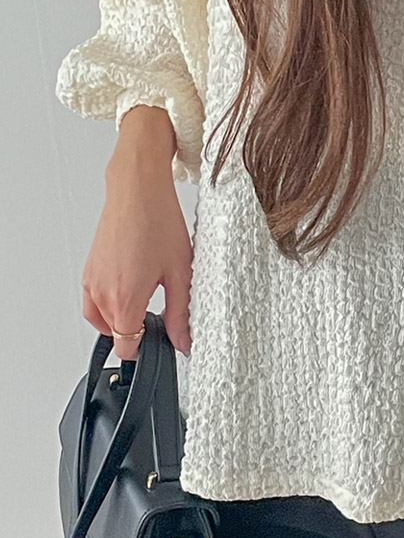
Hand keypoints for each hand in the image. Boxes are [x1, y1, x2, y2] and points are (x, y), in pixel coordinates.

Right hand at [82, 106, 191, 358]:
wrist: (137, 188)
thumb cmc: (158, 220)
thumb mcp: (181, 272)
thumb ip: (180, 313)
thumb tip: (182, 341)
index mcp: (125, 299)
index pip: (127, 347)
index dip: (146, 348)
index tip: (161, 338)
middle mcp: (102, 294)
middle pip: (116, 335)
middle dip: (136, 332)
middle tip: (160, 310)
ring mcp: (91, 282)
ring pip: (102, 320)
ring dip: (121, 318)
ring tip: (146, 297)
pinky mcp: (88, 270)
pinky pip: (93, 302)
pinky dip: (107, 304)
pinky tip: (129, 287)